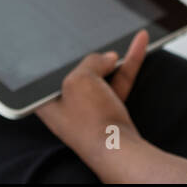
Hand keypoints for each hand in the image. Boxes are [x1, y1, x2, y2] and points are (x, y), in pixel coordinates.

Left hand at [35, 30, 147, 176]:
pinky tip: (139, 46)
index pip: (48, 72)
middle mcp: (66, 107)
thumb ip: (91, 62)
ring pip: (102, 75)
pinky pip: (118, 82)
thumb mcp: (81, 79)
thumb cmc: (91, 121)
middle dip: (94, 54)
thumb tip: (107, 58)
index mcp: (47, 101)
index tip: (66, 39)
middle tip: (102, 37)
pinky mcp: (110, 113)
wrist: (120, 151)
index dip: (58, 55)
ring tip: (131, 35)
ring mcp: (89, 110)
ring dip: (117, 56)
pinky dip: (129, 65)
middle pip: (79, 72)